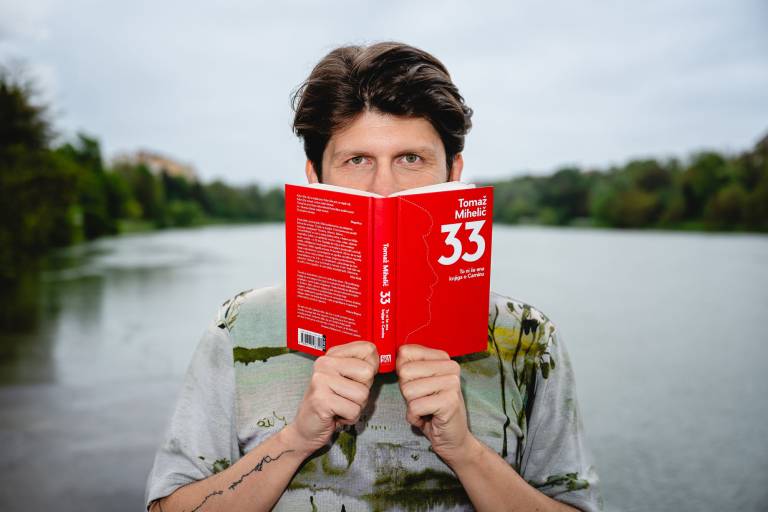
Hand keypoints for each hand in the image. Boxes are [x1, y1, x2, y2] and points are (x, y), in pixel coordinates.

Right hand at [284, 341, 377, 455]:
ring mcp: (320, 380)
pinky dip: (349, 418)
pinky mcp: (321, 400)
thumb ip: (363, 367)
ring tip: (340, 406)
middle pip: (368, 372)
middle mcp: (324, 363)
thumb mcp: (348, 379)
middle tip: (346, 396)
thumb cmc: (333, 403)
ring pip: (362, 394)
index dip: (372, 367)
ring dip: (356, 406)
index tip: (358, 379)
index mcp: (333, 354)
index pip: (368, 349)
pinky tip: (336, 415)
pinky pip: (354, 410)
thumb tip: (384, 359)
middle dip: (363, 390)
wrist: (307, 427)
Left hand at [396, 344, 473, 464]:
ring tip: (426, 408)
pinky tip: (428, 418)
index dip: (402, 372)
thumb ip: (408, 366)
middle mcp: (450, 366)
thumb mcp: (418, 382)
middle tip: (422, 399)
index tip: (416, 383)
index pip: (406, 352)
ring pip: (408, 390)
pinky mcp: (449, 402)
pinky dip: (414, 417)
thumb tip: (391, 354)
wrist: (453, 438)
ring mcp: (452, 383)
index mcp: (442, 357)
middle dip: (406, 390)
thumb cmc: (432, 408)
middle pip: (405, 371)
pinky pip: (414, 407)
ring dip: (411, 405)